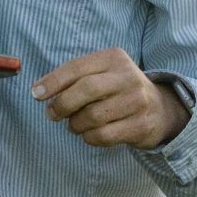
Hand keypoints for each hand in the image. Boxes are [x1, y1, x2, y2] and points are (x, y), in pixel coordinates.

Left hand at [32, 48, 188, 149]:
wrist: (159, 108)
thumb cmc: (117, 90)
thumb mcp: (101, 73)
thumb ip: (73, 78)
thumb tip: (39, 91)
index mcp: (113, 58)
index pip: (77, 67)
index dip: (53, 81)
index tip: (36, 94)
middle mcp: (128, 76)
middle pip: (86, 89)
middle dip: (62, 104)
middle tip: (52, 114)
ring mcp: (137, 101)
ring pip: (93, 116)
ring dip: (75, 125)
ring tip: (74, 125)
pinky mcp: (141, 125)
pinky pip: (104, 135)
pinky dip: (89, 138)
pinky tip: (89, 134)